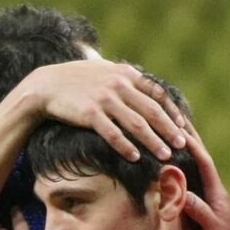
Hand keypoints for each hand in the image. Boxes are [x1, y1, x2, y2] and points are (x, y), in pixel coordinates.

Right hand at [28, 60, 186, 162]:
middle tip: (181, 144)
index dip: (171, 111)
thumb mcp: (106, 72)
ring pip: (135, 123)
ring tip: (165, 156)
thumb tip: (149, 91)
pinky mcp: (90, 114)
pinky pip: (112, 133)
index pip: (157, 93)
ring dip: (153, 141)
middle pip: (151, 110)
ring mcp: (104, 99)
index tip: (183, 126)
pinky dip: (125, 146)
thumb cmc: (79, 81)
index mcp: (125, 74)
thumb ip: (128, 80)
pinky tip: (136, 157)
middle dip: (168, 129)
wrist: (47, 85)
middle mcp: (118, 85)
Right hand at [180, 125, 229, 229]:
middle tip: (177, 117)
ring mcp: (211, 198)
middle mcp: (214, 191)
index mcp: (217, 192)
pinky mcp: (207, 206)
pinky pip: (194, 182)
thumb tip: (184, 194)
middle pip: (200, 159)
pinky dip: (186, 169)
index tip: (180, 126)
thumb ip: (200, 211)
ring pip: (197, 168)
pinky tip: (179, 165)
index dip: (193, 144)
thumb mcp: (214, 228)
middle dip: (190, 138)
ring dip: (187, 150)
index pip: (204, 162)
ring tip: (175, 133)